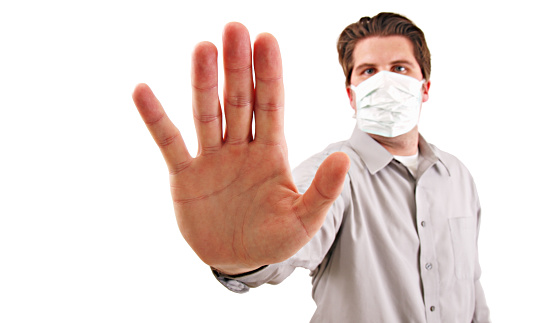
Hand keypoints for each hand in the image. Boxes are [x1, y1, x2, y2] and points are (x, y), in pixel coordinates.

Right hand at [132, 22, 349, 274]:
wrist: (238, 260)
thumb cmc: (274, 239)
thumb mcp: (303, 221)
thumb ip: (322, 191)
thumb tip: (343, 159)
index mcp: (271, 152)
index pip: (271, 105)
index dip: (269, 74)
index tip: (267, 40)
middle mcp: (241, 147)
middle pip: (238, 100)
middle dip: (238, 67)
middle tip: (235, 29)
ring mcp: (212, 158)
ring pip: (207, 113)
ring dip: (203, 82)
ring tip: (202, 48)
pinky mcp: (185, 176)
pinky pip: (169, 143)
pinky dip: (156, 119)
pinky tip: (142, 91)